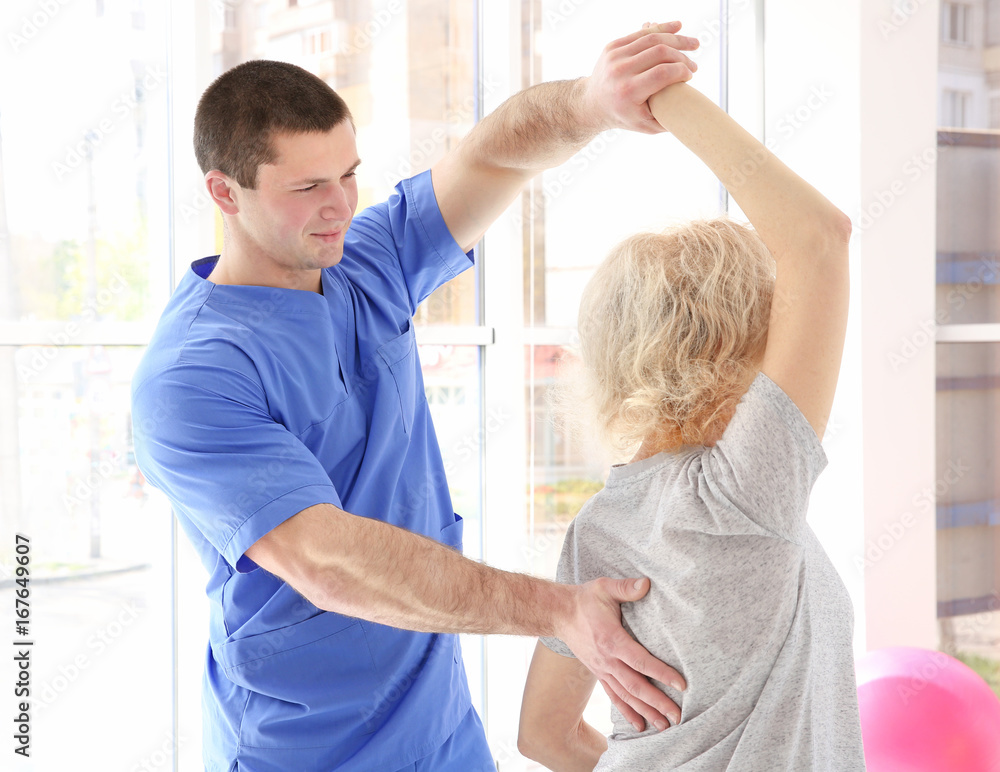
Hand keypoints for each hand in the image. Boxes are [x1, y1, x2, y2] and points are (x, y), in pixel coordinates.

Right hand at [557, 576, 685, 731]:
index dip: (661, 673)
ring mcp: (602, 669)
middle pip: (635, 686)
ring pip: (626, 696)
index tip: (681, 685)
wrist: (559, 613)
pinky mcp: (599, 673)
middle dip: (657, 702)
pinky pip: (614, 696)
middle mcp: (607, 660)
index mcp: (612, 640)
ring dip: (645, 711)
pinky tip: (640, 726)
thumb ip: (626, 587)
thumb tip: (647, 583)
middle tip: (678, 716)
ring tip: (665, 726)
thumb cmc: (585, 599)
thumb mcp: (605, 587)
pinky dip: (627, 712)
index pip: (640, 660)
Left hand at [581, 21, 699, 134]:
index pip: (662, 73)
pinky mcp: (613, 46)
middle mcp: (620, 71)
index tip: (690, 76)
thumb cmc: (624, 116)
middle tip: (694, 65)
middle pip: (660, 52)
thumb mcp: (646, 125)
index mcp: (628, 91)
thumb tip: (693, 109)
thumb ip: (669, 119)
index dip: (681, 71)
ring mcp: (615, 55)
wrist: (592, 104)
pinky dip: (662, 29)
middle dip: (683, 56)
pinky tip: (678, 28)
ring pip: (653, 38)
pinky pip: (642, 33)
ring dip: (677, 39)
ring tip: (694, 44)